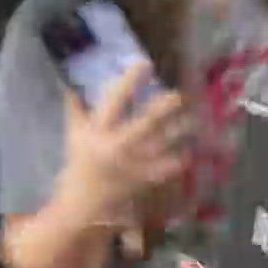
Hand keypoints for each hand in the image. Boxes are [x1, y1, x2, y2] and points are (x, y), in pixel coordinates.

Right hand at [60, 62, 187, 224]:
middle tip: (178, 94)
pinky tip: (193, 147)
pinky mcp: (146, 179)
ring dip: (180, 128)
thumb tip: (72, 83)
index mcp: (97, 132)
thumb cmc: (80, 164)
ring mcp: (134, 164)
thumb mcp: (74, 135)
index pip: (114, 101)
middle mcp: (117, 146)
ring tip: (194, 116)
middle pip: (145, 123)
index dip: (130, 82)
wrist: (84, 204)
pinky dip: (182, 156)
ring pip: (163, 143)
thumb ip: (76, 109)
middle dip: (163, 107)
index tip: (145, 64)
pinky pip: (169, 166)